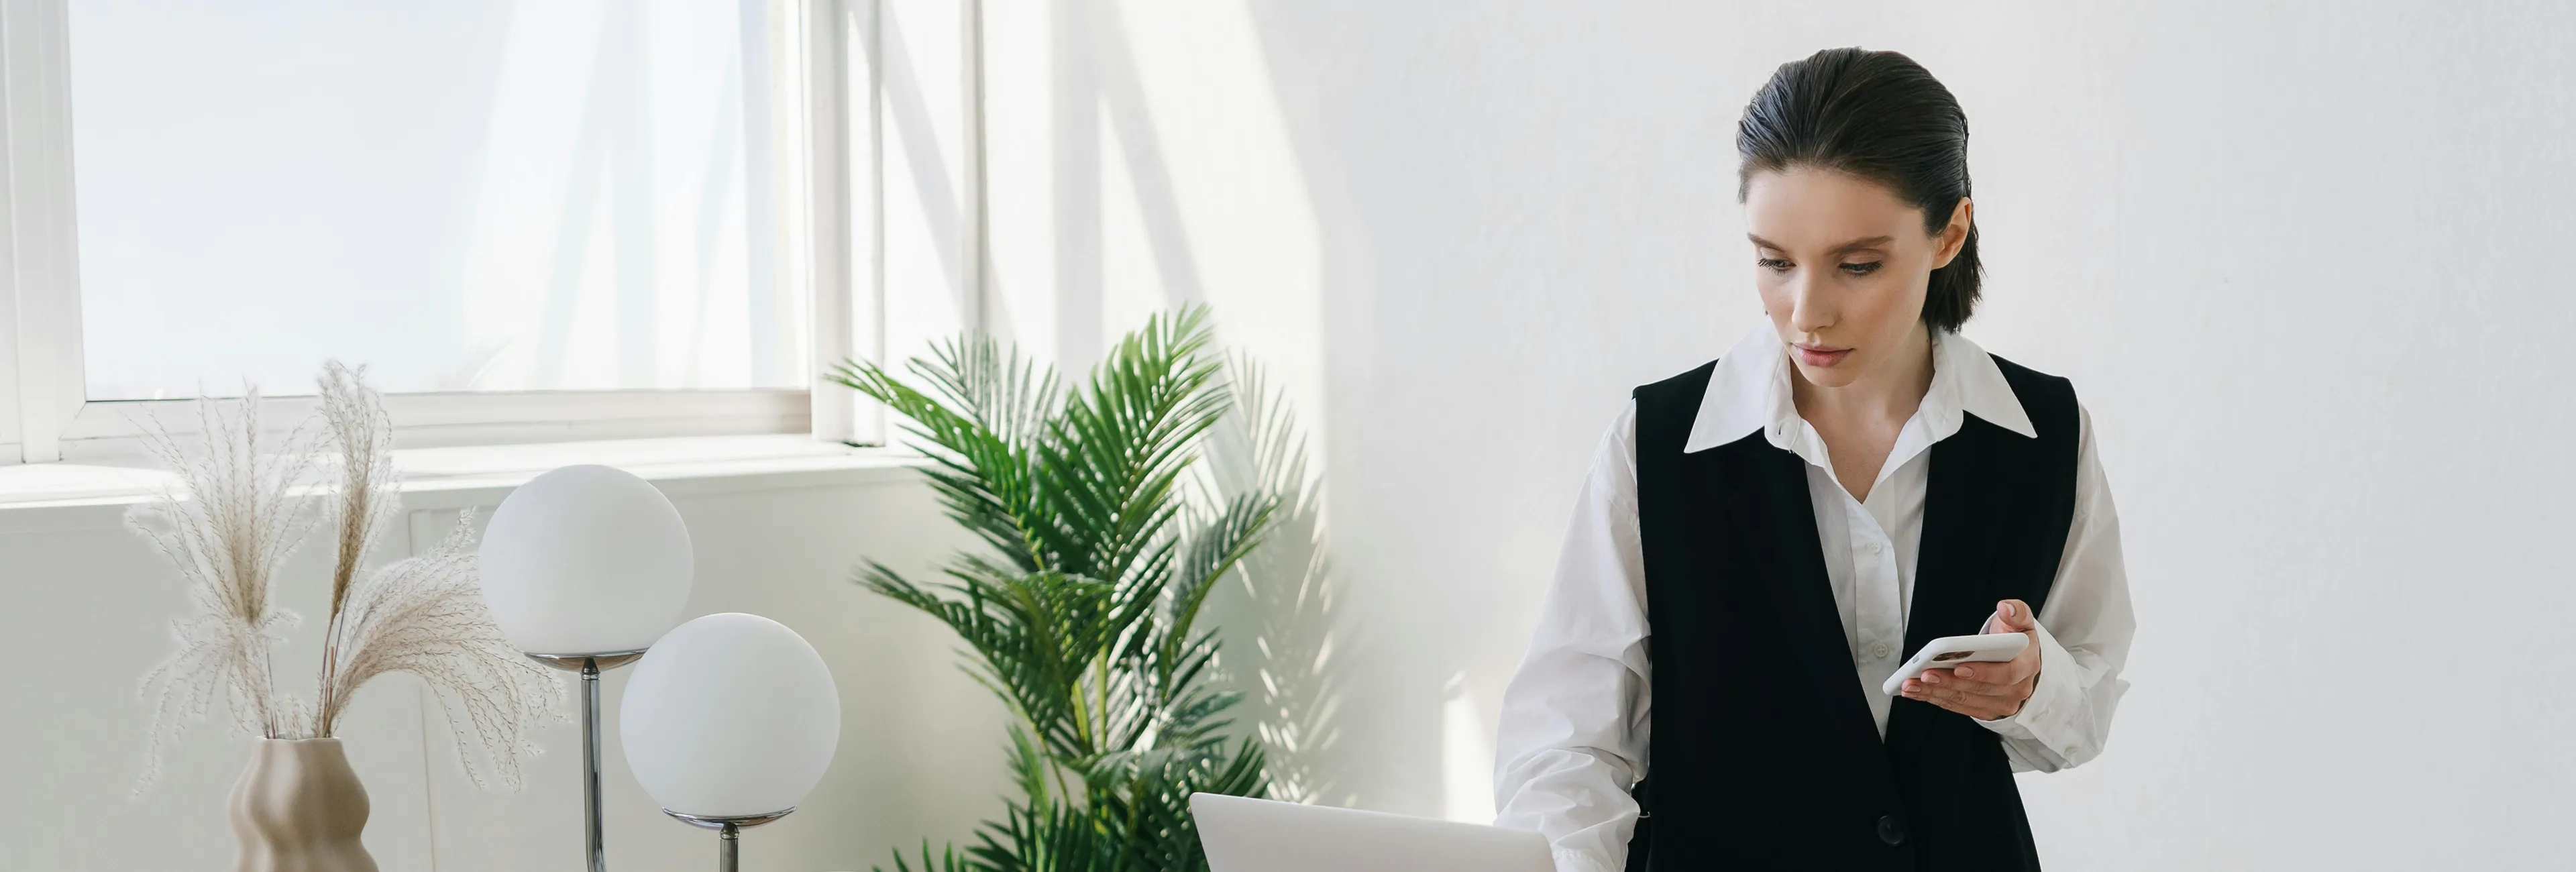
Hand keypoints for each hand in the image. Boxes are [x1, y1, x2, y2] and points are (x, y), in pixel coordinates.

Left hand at [1898, 599, 2039, 720]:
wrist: (2020, 663)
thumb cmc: (2015, 642)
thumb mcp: (2021, 622)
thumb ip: (2016, 612)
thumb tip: (2006, 607)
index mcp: (2027, 666)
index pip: (2006, 674)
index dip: (1982, 672)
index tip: (1959, 666)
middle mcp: (2017, 690)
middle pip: (1980, 689)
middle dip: (1949, 682)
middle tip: (1925, 675)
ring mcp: (2002, 703)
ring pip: (1965, 700)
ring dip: (1935, 693)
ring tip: (1911, 685)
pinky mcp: (1986, 711)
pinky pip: (1959, 707)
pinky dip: (1936, 699)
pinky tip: (1918, 692)